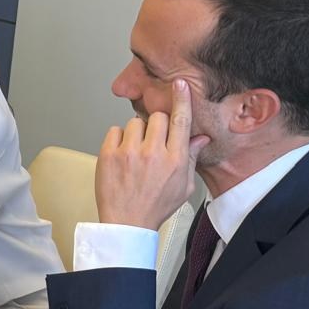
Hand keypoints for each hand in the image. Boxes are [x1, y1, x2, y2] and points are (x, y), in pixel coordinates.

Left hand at [96, 78, 210, 229]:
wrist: (127, 223)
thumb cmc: (155, 206)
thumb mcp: (183, 186)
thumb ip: (190, 158)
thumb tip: (200, 137)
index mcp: (175, 160)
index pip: (181, 121)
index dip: (181, 99)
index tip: (180, 85)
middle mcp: (153, 153)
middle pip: (158, 117)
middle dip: (157, 125)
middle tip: (153, 142)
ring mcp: (129, 153)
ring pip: (135, 122)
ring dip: (137, 132)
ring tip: (136, 152)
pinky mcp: (108, 154)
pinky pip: (114, 130)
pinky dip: (118, 139)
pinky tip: (122, 155)